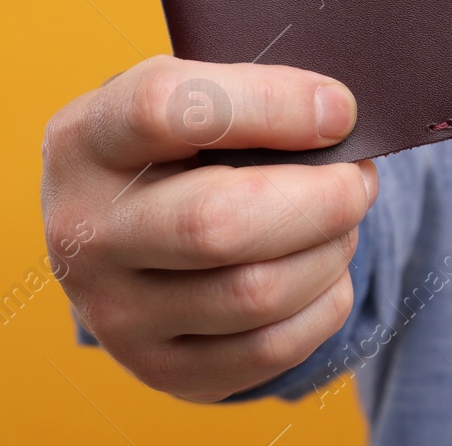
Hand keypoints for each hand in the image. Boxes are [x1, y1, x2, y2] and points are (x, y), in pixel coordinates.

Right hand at [40, 55, 377, 401]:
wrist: (131, 224)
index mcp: (87, 139)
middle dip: (323, 199)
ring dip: (331, 251)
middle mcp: (85, 232)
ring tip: (340, 221)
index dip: (274, 105)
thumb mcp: (197, 93)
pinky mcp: (159, 368)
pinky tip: (323, 271)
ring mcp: (114, 313)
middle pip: (217, 225)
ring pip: (257, 294)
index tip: (341, 111)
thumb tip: (338, 118)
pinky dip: (325, 304)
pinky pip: (273, 349)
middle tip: (357, 179)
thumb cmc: (185, 143)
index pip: (166, 109)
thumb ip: (259, 92)